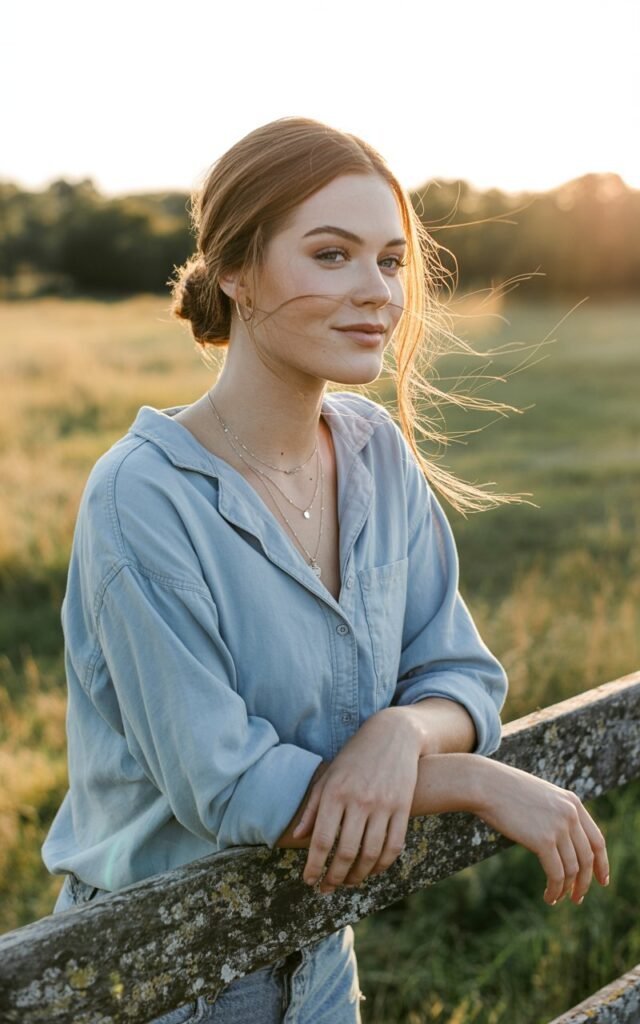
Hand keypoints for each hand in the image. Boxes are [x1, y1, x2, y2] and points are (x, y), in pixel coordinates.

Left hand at [293, 709, 421, 891]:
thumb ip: (312, 808)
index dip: (314, 865)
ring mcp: (384, 805)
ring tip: (347, 882)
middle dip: (334, 877)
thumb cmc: (354, 756)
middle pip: (346, 852)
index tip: (308, 880)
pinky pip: (394, 846)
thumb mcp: (328, 776)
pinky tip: (372, 871)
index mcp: (336, 792)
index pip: (322, 840)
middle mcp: (359, 800)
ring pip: (371, 854)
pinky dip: (382, 865)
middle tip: (326, 888)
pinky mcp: (403, 807)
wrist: (393, 735)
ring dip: (357, 876)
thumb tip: (297, 838)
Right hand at [472, 760, 609, 904]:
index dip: (602, 863)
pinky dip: (555, 889)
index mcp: (572, 802)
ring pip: (573, 869)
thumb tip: (560, 839)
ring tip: (558, 899)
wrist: (486, 784)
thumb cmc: (504, 790)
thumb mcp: (539, 797)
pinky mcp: (543, 841)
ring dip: (568, 889)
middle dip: (584, 882)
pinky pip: (557, 874)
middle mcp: (570, 814)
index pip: (597, 840)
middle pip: (587, 858)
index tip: (602, 880)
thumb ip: (554, 813)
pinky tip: (549, 897)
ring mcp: (559, 827)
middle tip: (578, 897)